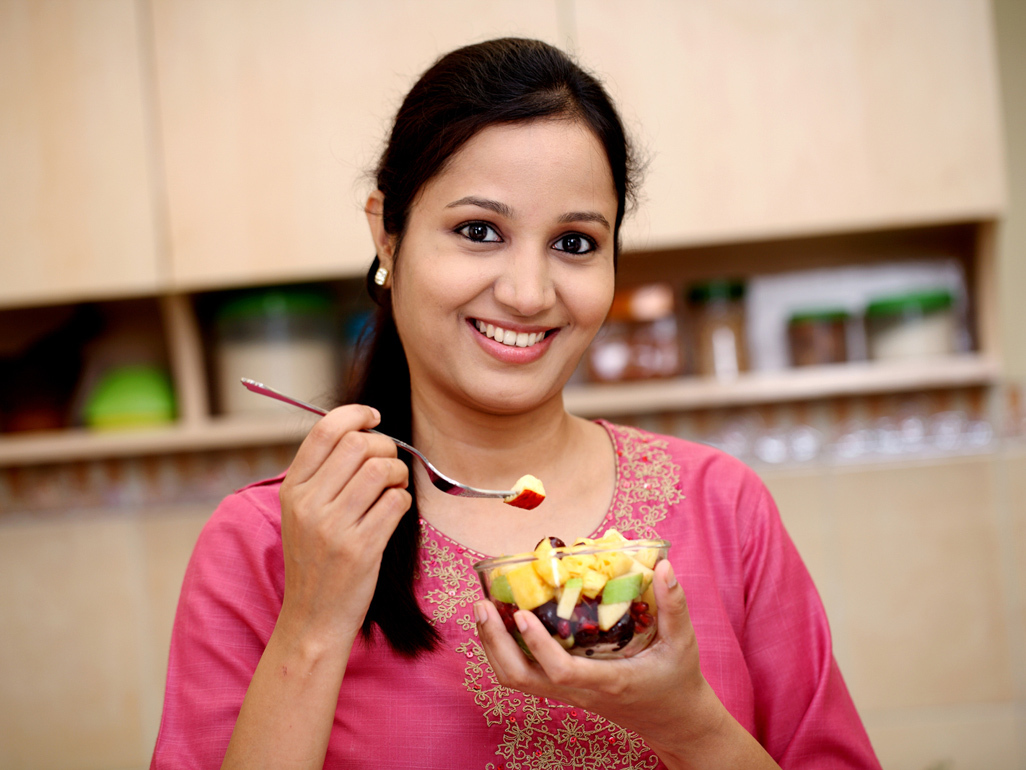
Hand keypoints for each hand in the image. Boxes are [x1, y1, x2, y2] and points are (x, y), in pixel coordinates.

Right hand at [277, 404, 411, 651]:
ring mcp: (334, 527)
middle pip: (359, 444)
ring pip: (382, 469)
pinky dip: (403, 501)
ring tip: (394, 488)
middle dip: (385, 446)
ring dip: (398, 473)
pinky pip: (396, 503)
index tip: (374, 417)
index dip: (355, 414)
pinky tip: (395, 511)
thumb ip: (322, 476)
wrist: (312, 619)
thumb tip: (360, 433)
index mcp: (292, 490)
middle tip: (389, 464)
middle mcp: (309, 505)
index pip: (324, 430)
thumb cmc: (315, 562)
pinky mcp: (361, 549)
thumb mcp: (301, 514)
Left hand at [475, 560, 726, 761]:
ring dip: (493, 647)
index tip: (521, 614)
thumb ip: (674, 605)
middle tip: (482, 606)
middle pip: (521, 680)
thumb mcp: (682, 643)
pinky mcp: (565, 689)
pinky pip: (524, 677)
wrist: (673, 722)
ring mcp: (569, 693)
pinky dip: (505, 652)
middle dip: (494, 644)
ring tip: (484, 610)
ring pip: (516, 681)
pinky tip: (504, 624)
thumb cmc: (678, 681)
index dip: (537, 645)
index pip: (562, 672)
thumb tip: (664, 566)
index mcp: (609, 680)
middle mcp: (581, 691)